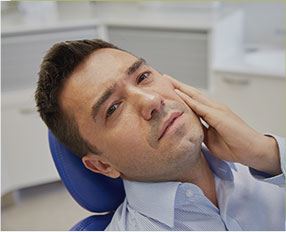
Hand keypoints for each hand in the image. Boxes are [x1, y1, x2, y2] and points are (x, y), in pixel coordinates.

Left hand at [165, 74, 280, 174]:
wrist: (252, 150)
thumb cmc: (233, 146)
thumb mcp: (210, 139)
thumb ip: (200, 130)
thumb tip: (189, 129)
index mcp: (212, 113)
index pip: (193, 101)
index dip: (181, 94)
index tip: (169, 89)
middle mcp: (214, 108)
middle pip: (192, 94)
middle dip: (178, 86)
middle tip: (165, 78)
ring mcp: (217, 110)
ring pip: (195, 95)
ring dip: (181, 87)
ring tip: (168, 80)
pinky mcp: (219, 116)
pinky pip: (200, 106)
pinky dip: (188, 99)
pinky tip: (178, 93)